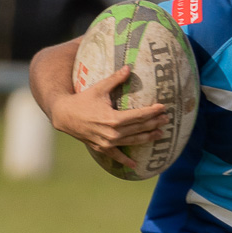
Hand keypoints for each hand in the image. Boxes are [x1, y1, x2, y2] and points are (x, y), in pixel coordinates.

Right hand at [50, 66, 168, 170]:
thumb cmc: (83, 99)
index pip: (139, 115)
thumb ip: (116, 79)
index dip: (152, 112)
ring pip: (133, 141)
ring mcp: (108, 142)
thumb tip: (129, 67)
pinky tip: (135, 165)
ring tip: (161, 134)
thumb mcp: (99, 88)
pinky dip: (125, 161)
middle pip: (139, 128)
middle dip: (154, 123)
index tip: (163, 108)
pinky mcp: (102, 148)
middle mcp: (113, 133)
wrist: (64, 116)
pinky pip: (116, 156)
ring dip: (148, 138)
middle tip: (167, 119)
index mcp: (114, 118)